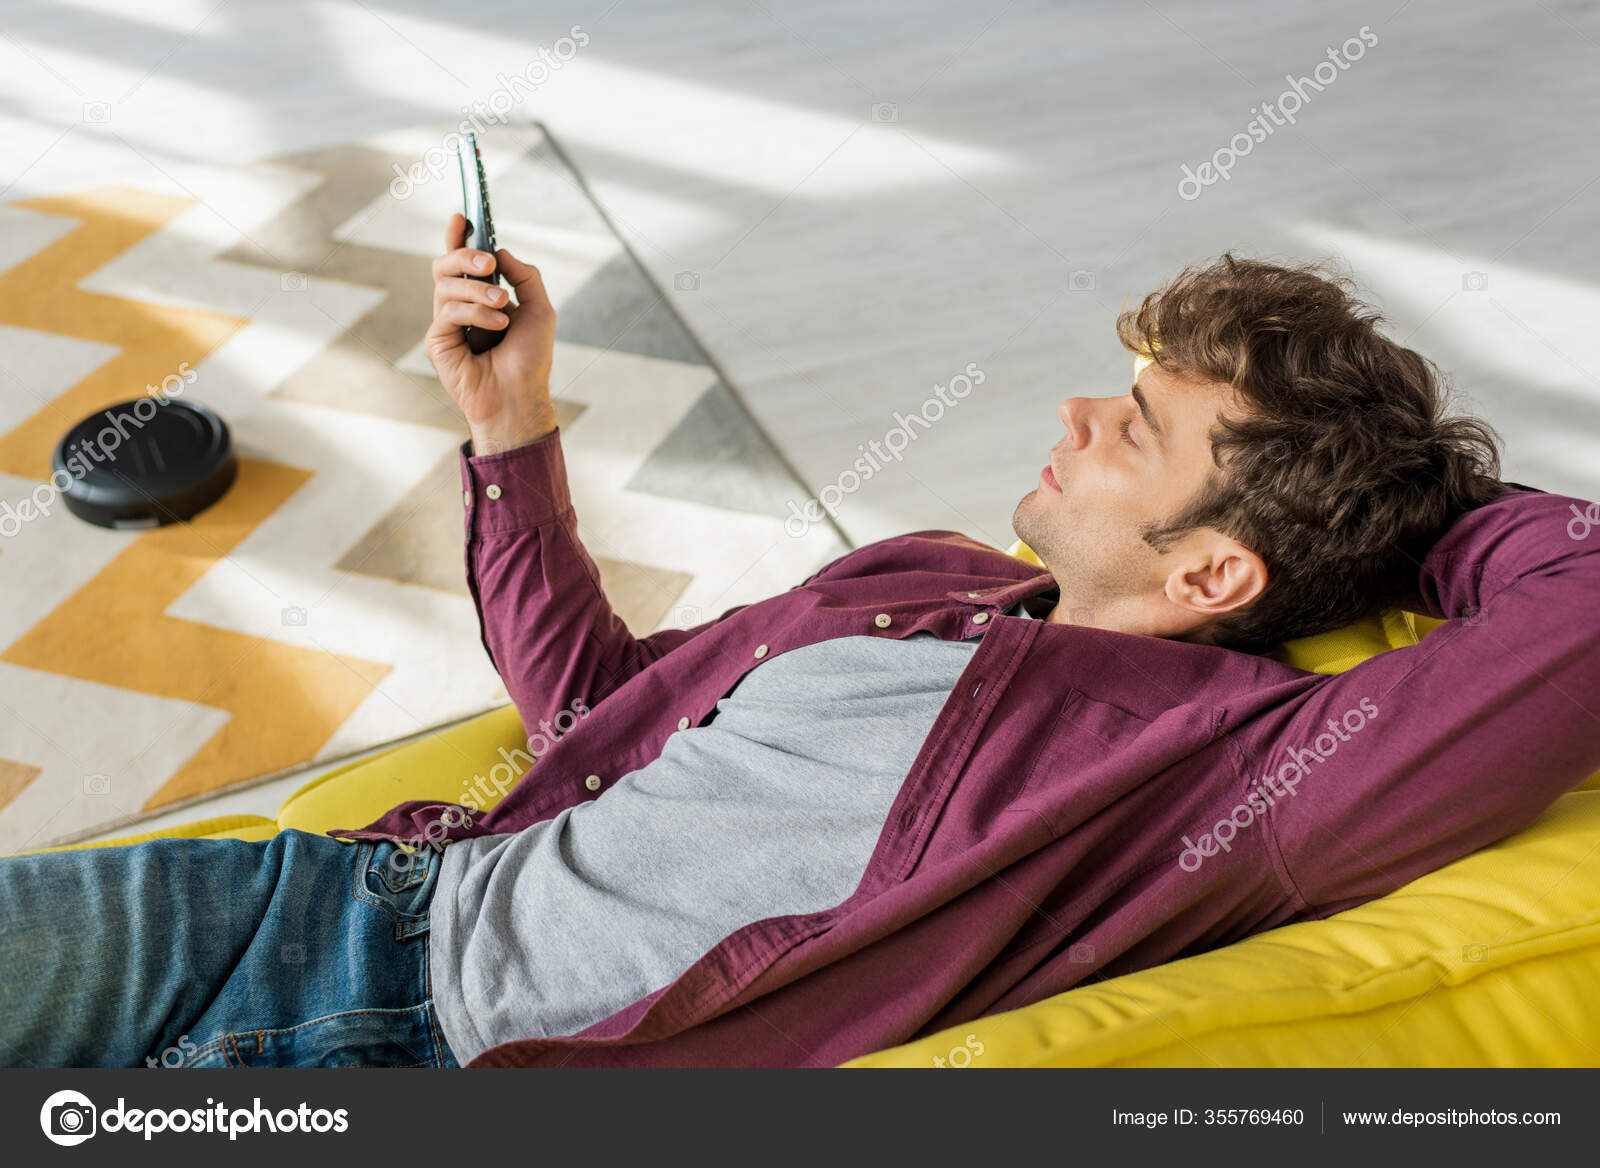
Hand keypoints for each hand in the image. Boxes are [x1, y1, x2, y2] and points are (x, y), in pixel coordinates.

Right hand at [425, 212, 558, 453]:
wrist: (520, 397)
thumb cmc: (530, 360)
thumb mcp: (540, 310)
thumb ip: (525, 276)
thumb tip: (501, 251)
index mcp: (481, 296)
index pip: (462, 260)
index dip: (457, 236)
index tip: (460, 216)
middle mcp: (460, 306)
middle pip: (445, 264)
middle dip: (465, 256)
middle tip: (489, 266)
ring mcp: (447, 323)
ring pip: (445, 284)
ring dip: (478, 291)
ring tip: (503, 308)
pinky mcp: (437, 341)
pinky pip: (447, 311)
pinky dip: (475, 314)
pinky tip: (497, 327)